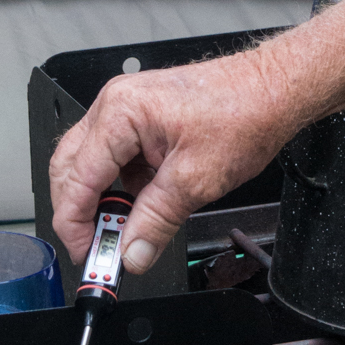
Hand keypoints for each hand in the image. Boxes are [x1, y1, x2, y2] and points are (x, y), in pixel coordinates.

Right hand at [50, 47, 299, 273]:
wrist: (274, 90)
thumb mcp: (196, 180)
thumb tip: (132, 253)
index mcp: (120, 113)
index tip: (86, 254)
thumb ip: (156, 221)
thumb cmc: (244, 114)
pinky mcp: (142, 118)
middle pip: (70, 167)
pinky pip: (116, 156)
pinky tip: (141, 206)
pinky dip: (121, 185)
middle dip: (78, 211)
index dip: (74, 223)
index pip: (76, 178)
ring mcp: (127, 109)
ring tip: (123, 230)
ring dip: (102, 199)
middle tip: (97, 248)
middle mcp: (116, 105)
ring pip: (91, 162)